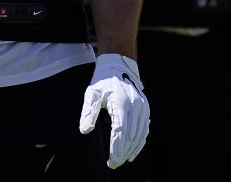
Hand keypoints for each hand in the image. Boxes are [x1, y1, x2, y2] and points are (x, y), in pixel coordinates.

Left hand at [79, 53, 149, 168]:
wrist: (118, 67)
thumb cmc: (103, 82)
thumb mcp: (92, 93)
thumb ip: (88, 112)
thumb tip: (84, 130)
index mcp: (121, 103)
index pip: (120, 131)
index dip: (116, 148)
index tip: (111, 161)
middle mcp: (135, 107)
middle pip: (130, 136)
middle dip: (122, 152)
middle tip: (113, 164)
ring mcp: (142, 108)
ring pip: (139, 135)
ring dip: (131, 149)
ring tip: (122, 159)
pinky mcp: (145, 109)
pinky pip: (145, 129)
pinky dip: (140, 142)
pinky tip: (133, 151)